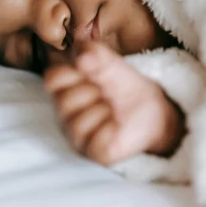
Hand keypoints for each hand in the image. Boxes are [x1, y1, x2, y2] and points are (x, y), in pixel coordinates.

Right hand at [44, 41, 184, 165]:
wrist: (153, 109)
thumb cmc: (124, 86)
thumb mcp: (110, 63)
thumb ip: (94, 54)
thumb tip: (82, 58)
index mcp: (64, 90)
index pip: (52, 78)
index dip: (74, 72)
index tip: (91, 73)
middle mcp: (65, 115)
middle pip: (64, 101)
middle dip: (92, 91)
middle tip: (106, 92)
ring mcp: (78, 136)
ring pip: (78, 123)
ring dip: (103, 110)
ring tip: (113, 109)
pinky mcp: (94, 153)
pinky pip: (96, 141)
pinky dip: (111, 129)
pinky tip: (117, 125)